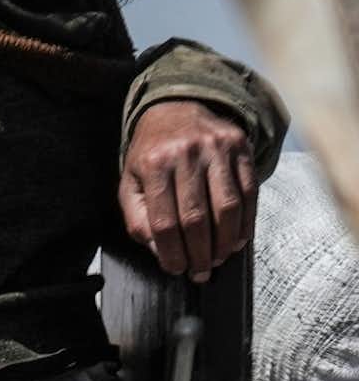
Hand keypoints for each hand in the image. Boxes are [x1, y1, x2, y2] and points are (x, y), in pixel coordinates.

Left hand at [120, 99, 258, 282]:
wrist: (176, 109)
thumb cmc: (151, 155)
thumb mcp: (131, 183)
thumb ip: (138, 218)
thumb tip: (159, 250)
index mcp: (153, 165)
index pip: (164, 222)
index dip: (171, 252)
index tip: (176, 269)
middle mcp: (186, 155)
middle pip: (196, 218)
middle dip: (200, 252)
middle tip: (200, 271)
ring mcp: (216, 149)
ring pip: (227, 206)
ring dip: (225, 241)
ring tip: (218, 258)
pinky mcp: (240, 146)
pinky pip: (249, 191)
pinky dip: (246, 220)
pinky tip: (238, 238)